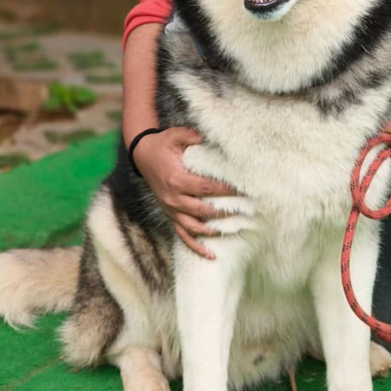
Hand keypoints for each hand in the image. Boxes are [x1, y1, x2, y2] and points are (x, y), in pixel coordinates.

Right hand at [133, 127, 237, 259]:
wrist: (142, 156)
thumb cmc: (162, 145)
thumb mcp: (175, 135)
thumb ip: (192, 136)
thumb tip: (211, 137)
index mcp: (177, 180)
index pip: (206, 188)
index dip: (226, 191)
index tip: (244, 191)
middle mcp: (174, 198)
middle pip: (204, 210)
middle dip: (227, 211)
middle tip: (248, 212)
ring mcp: (171, 209)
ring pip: (194, 227)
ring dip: (215, 230)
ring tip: (235, 230)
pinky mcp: (170, 215)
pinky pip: (183, 235)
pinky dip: (196, 247)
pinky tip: (211, 255)